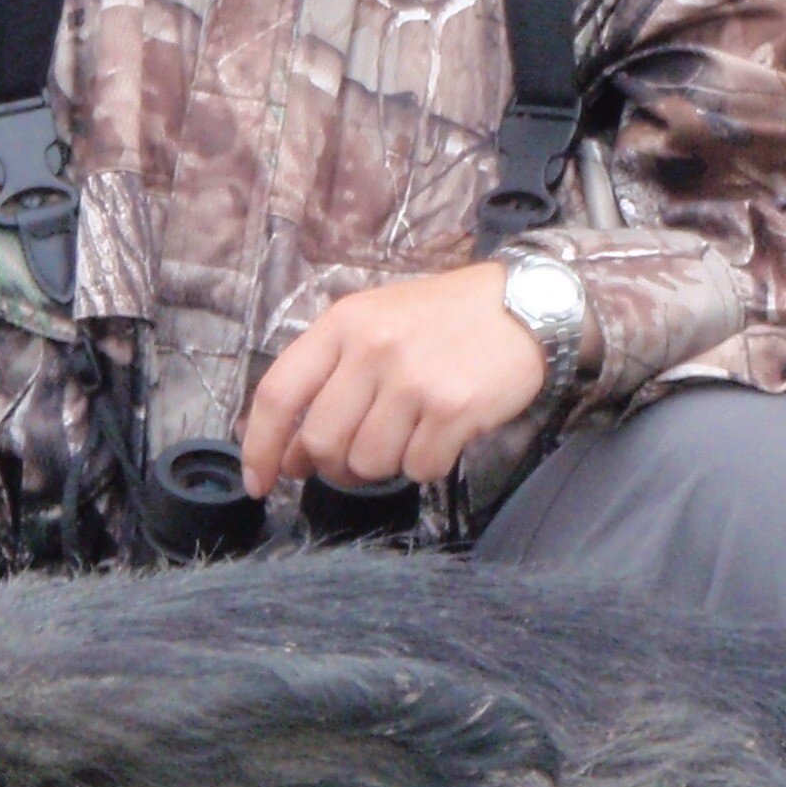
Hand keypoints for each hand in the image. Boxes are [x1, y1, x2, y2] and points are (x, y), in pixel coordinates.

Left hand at [241, 263, 549, 496]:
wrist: (526, 305)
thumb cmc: (444, 319)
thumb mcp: (376, 322)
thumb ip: (330, 376)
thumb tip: (292, 452)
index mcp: (342, 324)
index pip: (278, 394)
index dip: (260, 447)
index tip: (259, 481)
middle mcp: (372, 349)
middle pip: (322, 442)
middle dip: (333, 465)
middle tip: (356, 460)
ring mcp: (413, 380)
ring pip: (369, 462)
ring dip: (385, 465)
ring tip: (408, 436)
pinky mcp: (454, 408)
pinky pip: (420, 467)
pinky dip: (428, 465)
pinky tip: (442, 436)